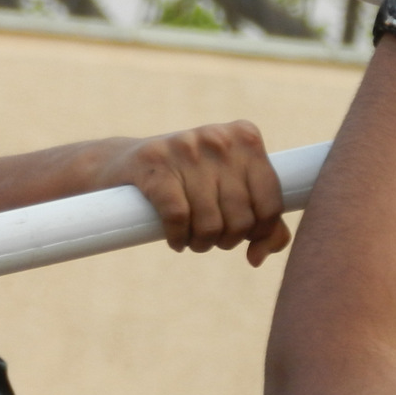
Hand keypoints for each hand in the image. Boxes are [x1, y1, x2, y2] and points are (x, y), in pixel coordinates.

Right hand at [87, 121, 291, 264]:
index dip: (260, 231)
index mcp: (246, 137)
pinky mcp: (155, 162)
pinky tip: (175, 240)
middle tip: (211, 238)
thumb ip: (262, 219)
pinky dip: (179, 238)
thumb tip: (259, 257)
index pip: (271, 201)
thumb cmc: (190, 180)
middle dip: (227, 239)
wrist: (124, 164)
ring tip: (193, 240)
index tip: (243, 237)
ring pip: (210, 222)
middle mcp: (220, 138)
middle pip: (241, 217)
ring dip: (201, 243)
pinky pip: (178, 217)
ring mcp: (187, 147)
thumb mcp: (230, 188)